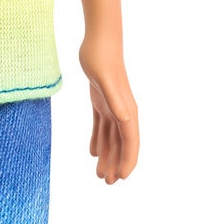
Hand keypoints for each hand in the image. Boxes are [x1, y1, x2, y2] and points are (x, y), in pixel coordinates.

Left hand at [79, 35, 139, 183]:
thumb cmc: (101, 58)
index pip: (130, 141)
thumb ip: (114, 100)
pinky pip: (101, 126)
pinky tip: (93, 153)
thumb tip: (126, 120)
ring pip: (111, 138)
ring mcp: (112, 105)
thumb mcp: (104, 80)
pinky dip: (98, 140)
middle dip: (116, 164)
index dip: (128, 160)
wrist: (99, 41)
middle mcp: (122, 110)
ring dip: (107, 156)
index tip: (122, 177)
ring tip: (99, 174)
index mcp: (127, 109)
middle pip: (121, 144)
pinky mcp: (101, 101)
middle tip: (107, 183)